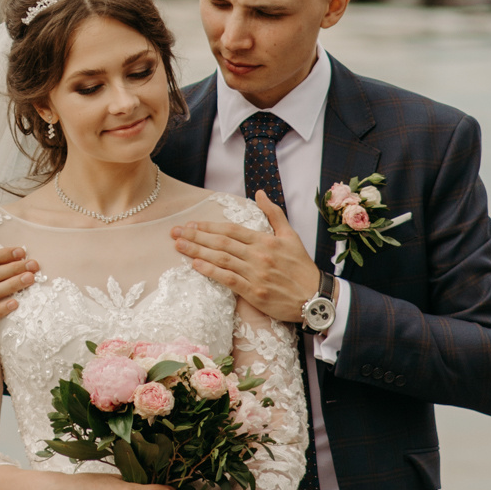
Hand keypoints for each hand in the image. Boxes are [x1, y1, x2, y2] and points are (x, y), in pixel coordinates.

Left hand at [171, 191, 323, 323]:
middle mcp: (258, 256)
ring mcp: (255, 275)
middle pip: (221, 242)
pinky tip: (196, 266)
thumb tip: (260, 192)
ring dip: (198, 252)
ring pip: (222, 259)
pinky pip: (228, 280)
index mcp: (265, 240)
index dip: (209, 226)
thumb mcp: (291, 236)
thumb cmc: (302, 267)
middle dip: (196, 236)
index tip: (191, 223)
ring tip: (179, 246)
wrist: (315, 297)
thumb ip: (274, 213)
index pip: (231, 230)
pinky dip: (211, 272)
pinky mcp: (254, 293)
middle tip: (175, 232)